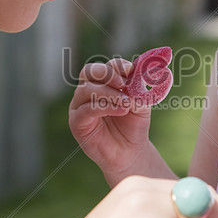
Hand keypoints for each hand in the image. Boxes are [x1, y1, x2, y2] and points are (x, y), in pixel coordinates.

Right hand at [69, 59, 160, 183]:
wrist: (130, 151)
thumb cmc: (134, 125)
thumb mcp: (140, 103)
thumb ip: (138, 89)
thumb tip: (137, 75)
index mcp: (102, 83)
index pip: (105, 67)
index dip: (116, 66)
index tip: (131, 70)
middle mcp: (88, 91)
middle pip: (89, 72)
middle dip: (107, 74)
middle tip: (123, 83)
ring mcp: (80, 106)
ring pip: (87, 89)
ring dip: (108, 93)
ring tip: (126, 103)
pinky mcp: (76, 122)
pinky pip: (86, 109)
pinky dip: (104, 107)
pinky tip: (121, 110)